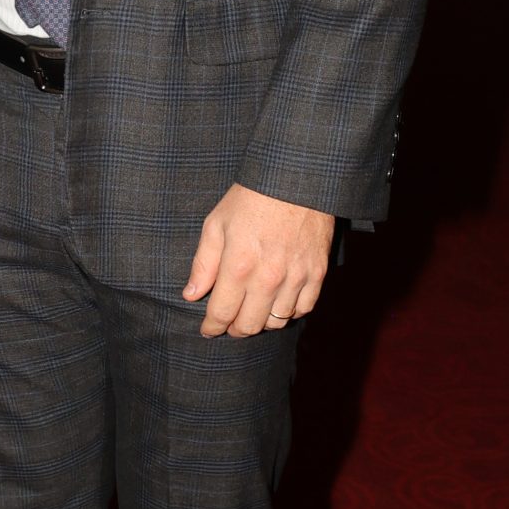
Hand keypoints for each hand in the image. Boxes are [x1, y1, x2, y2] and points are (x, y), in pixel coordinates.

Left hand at [183, 183, 332, 338]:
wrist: (295, 178)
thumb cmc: (251, 198)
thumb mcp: (216, 224)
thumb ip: (203, 264)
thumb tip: (191, 295)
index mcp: (239, 266)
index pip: (222, 314)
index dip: (212, 327)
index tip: (208, 330)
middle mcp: (268, 278)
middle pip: (249, 325)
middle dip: (234, 329)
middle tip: (228, 323)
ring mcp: (296, 277)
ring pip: (277, 322)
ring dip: (261, 322)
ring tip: (252, 312)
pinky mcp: (317, 273)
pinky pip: (303, 309)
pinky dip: (289, 313)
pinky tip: (278, 304)